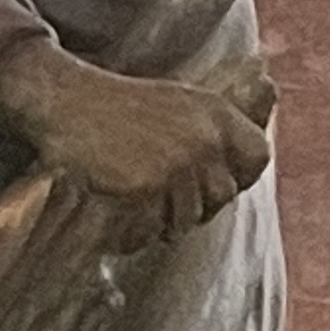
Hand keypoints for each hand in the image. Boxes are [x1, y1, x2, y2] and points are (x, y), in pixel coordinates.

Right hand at [0, 39, 271, 254]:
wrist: (65, 101)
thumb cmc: (118, 106)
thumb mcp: (179, 102)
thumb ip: (216, 126)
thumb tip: (264, 109)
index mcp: (216, 113)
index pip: (258, 157)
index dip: (239, 175)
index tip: (212, 181)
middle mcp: (204, 139)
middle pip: (222, 198)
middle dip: (194, 203)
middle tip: (159, 191)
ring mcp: (177, 165)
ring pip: (188, 219)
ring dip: (162, 217)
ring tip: (134, 192)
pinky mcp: (146, 189)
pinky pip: (153, 230)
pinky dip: (134, 227)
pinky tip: (116, 200)